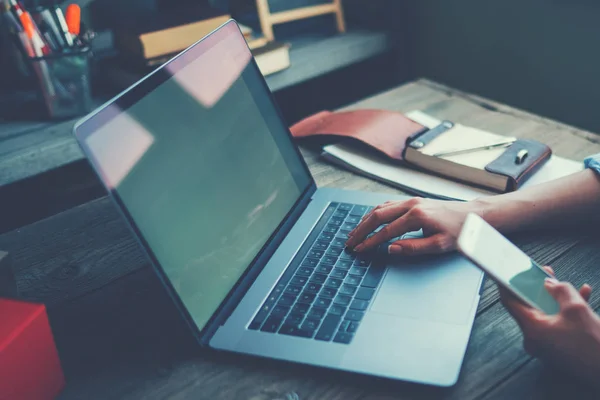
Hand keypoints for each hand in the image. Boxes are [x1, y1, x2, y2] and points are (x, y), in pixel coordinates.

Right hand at [345, 198, 482, 255]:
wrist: (473, 215)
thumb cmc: (459, 231)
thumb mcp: (438, 245)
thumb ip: (413, 248)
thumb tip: (391, 248)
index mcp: (416, 216)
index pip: (386, 231)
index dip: (370, 242)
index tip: (359, 250)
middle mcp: (411, 205)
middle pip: (377, 216)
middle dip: (361, 230)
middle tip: (350, 242)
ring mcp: (411, 201)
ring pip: (380, 208)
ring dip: (365, 221)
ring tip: (354, 233)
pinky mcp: (412, 201)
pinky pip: (387, 205)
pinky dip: (374, 214)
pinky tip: (369, 221)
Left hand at [501, 266, 599, 386]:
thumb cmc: (593, 347)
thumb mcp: (577, 309)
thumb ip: (560, 290)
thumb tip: (549, 283)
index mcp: (532, 329)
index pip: (510, 301)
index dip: (509, 284)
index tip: (508, 271)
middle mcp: (534, 339)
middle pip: (529, 307)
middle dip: (539, 289)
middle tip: (546, 274)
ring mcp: (545, 345)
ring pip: (546, 314)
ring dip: (556, 299)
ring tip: (565, 284)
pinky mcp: (557, 348)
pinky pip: (556, 324)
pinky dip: (565, 312)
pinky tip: (582, 298)